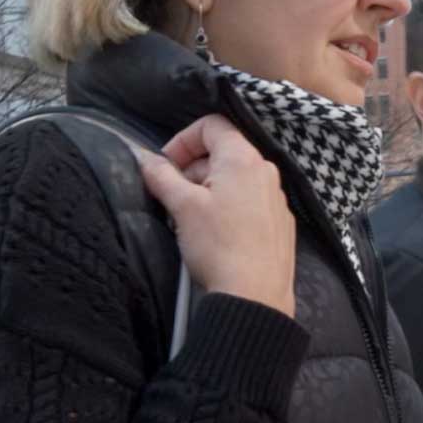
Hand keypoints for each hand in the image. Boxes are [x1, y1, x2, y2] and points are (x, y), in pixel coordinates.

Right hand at [137, 114, 297, 317]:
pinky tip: (215, 236)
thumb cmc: (219, 246)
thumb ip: (161, 175)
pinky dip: (228, 208)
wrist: (254, 297)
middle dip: (192, 170)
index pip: (212, 125)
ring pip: (235, 180)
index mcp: (243, 159)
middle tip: (172, 197)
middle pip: (223, 153)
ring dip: (208, 190)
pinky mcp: (280, 224)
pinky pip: (250, 203)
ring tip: (190, 220)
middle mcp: (266, 172)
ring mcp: (277, 199)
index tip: (166, 165)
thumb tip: (143, 157)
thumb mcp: (182, 207)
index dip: (183, 140)